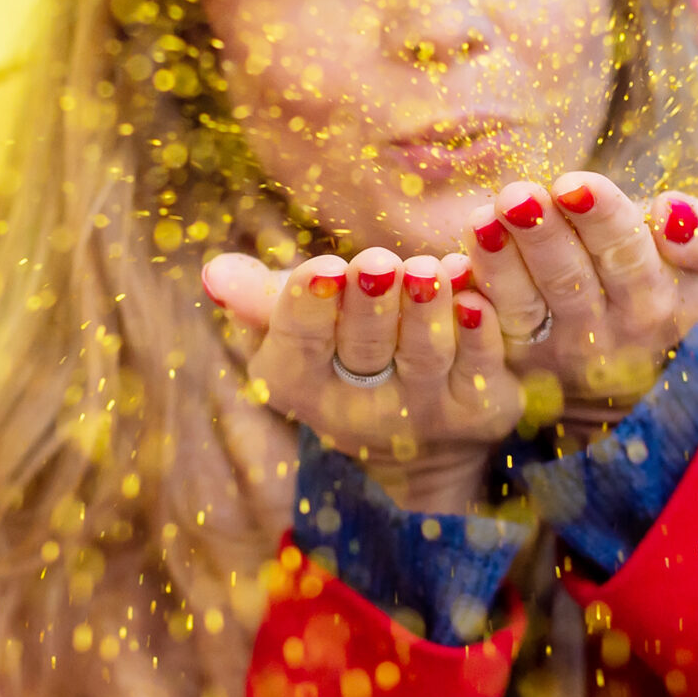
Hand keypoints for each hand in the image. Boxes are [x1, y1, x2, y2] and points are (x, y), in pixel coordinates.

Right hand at [202, 248, 521, 513]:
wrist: (417, 431)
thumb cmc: (344, 350)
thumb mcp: (296, 326)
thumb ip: (260, 296)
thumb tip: (215, 272)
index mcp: (300, 384)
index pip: (298, 345)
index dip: (310, 307)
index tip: (324, 268)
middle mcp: (360, 410)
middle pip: (364, 352)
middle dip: (370, 306)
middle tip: (378, 265)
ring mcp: (426, 413)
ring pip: (424, 357)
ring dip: (425, 313)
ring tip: (426, 271)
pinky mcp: (482, 409)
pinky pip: (482, 369)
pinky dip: (480, 335)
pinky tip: (475, 299)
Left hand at [463, 172, 697, 408]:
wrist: (620, 361)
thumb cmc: (655, 280)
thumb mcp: (697, 268)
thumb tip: (673, 212)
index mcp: (656, 304)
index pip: (628, 256)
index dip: (601, 219)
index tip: (573, 184)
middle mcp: (604, 337)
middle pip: (570, 281)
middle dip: (542, 235)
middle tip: (518, 195)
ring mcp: (552, 352)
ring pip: (522, 307)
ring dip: (499, 263)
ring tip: (482, 220)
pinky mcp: (509, 362)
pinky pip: (483, 334)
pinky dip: (469, 298)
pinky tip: (448, 267)